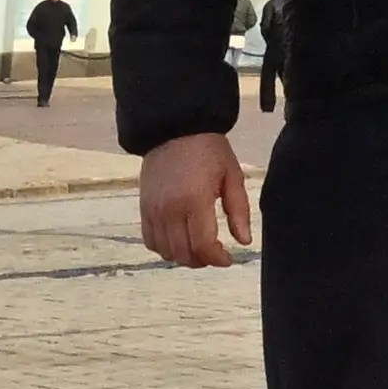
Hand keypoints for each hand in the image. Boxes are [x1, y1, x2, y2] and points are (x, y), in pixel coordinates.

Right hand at [139, 132, 256, 266]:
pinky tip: (178, 240)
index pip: (203, 245)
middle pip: (183, 254)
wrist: (175, 128)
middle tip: (215, 254)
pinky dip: (164, 248)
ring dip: (184, 256)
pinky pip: (150, 241)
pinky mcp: (144, 208)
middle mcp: (170, 210)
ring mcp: (154, 210)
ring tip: (198, 248)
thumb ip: (239, 210)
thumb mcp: (232, 175)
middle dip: (203, 260)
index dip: (217, 259)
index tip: (228, 259)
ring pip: (166, 251)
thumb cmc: (208, 150)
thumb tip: (244, 241)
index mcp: (195, 200)